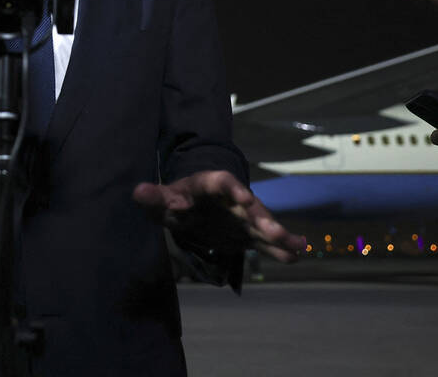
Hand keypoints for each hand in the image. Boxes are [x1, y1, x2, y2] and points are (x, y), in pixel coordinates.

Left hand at [132, 170, 302, 262]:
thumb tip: (138, 191)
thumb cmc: (173, 200)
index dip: (234, 188)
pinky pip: (265, 241)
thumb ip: (153, 197)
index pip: (222, 182)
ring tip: (299, 245)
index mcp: (210, 185)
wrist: (188, 209)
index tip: (245, 196)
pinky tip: (296, 255)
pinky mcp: (247, 234)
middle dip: (262, 217)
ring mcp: (242, 216)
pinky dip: (279, 248)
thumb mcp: (160, 200)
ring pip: (262, 224)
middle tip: (274, 230)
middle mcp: (232, 199)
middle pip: (249, 205)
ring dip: (278, 234)